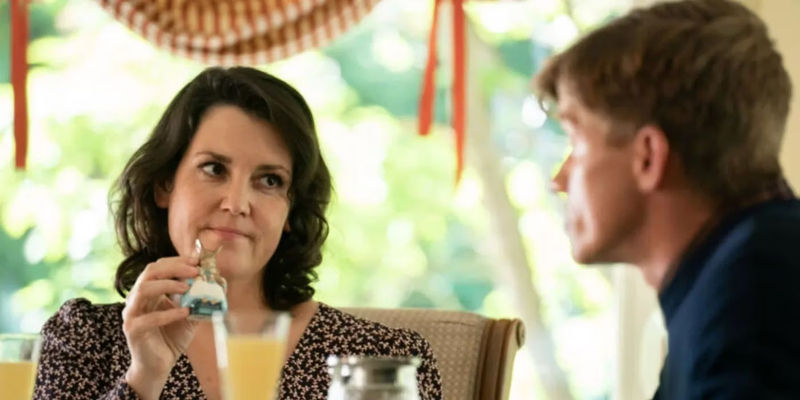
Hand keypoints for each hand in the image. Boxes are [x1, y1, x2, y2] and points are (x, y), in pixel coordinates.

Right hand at [122, 256, 198, 398]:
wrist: (158, 366)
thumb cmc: (172, 338)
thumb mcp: (189, 314)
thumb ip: (198, 299)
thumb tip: (218, 282)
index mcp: (148, 291)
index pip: (158, 267)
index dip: (177, 261)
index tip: (196, 260)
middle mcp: (136, 298)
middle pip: (150, 272)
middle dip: (174, 268)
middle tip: (194, 270)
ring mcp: (131, 313)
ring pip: (143, 289)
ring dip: (168, 285)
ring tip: (187, 287)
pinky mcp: (132, 330)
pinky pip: (148, 318)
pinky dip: (169, 313)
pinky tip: (185, 312)